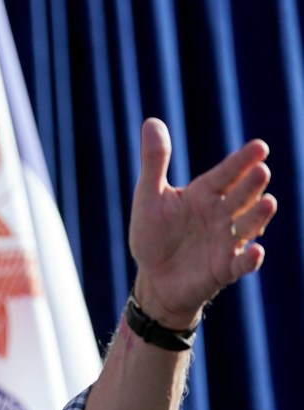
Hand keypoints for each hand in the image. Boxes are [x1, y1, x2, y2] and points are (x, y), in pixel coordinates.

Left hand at [129, 118, 276, 326]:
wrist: (154, 278)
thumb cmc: (154, 234)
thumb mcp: (149, 197)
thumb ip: (154, 161)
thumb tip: (151, 121)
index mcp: (204, 194)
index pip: (225, 174)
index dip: (241, 161)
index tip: (259, 147)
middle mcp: (221, 215)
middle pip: (240, 197)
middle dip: (250, 185)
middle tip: (261, 170)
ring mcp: (226, 242)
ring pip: (246, 226)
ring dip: (257, 216)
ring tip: (268, 202)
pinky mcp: (224, 269)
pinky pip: (239, 264)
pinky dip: (249, 259)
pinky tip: (256, 251)